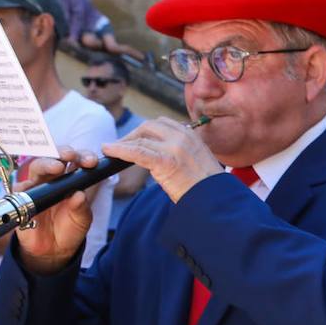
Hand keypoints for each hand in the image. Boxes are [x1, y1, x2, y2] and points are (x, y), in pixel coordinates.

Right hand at [14, 148, 98, 274]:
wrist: (54, 249)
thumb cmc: (70, 228)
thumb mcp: (82, 220)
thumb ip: (81, 208)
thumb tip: (79, 195)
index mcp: (72, 180)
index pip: (76, 161)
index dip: (83, 156)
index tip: (91, 161)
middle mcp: (53, 179)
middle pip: (55, 158)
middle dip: (62, 153)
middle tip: (71, 155)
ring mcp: (37, 187)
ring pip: (36, 167)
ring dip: (46, 164)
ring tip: (57, 167)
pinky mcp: (22, 199)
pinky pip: (20, 188)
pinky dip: (25, 186)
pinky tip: (31, 186)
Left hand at [102, 117, 222, 203]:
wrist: (216, 200)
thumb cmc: (207, 187)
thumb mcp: (197, 161)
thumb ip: (181, 152)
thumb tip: (159, 155)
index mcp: (191, 135)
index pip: (163, 124)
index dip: (145, 131)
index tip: (135, 139)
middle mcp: (183, 137)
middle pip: (149, 126)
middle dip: (133, 134)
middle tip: (120, 146)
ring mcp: (174, 148)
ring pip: (141, 138)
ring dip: (123, 143)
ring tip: (110, 150)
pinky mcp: (165, 161)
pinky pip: (137, 152)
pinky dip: (120, 150)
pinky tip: (109, 150)